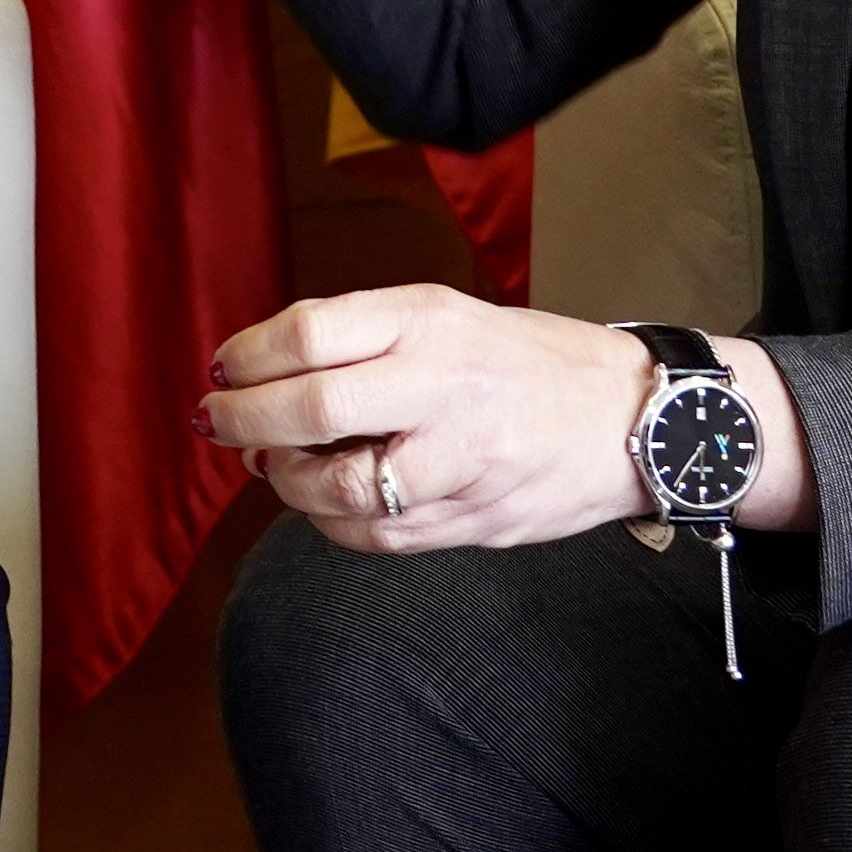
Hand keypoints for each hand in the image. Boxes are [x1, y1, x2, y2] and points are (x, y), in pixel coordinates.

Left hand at [205, 286, 819, 549]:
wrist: (633, 419)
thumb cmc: (531, 361)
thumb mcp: (450, 315)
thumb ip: (364, 338)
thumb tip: (265, 369)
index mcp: (433, 324)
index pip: (312, 334)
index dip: (249, 357)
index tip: (222, 370)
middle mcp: (444, 389)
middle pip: (313, 410)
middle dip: (245, 421)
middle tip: (217, 422)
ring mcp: (460, 462)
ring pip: (337, 490)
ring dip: (283, 482)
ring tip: (272, 463)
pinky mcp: (471, 520)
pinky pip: (375, 536)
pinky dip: (332, 522)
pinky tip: (324, 502)